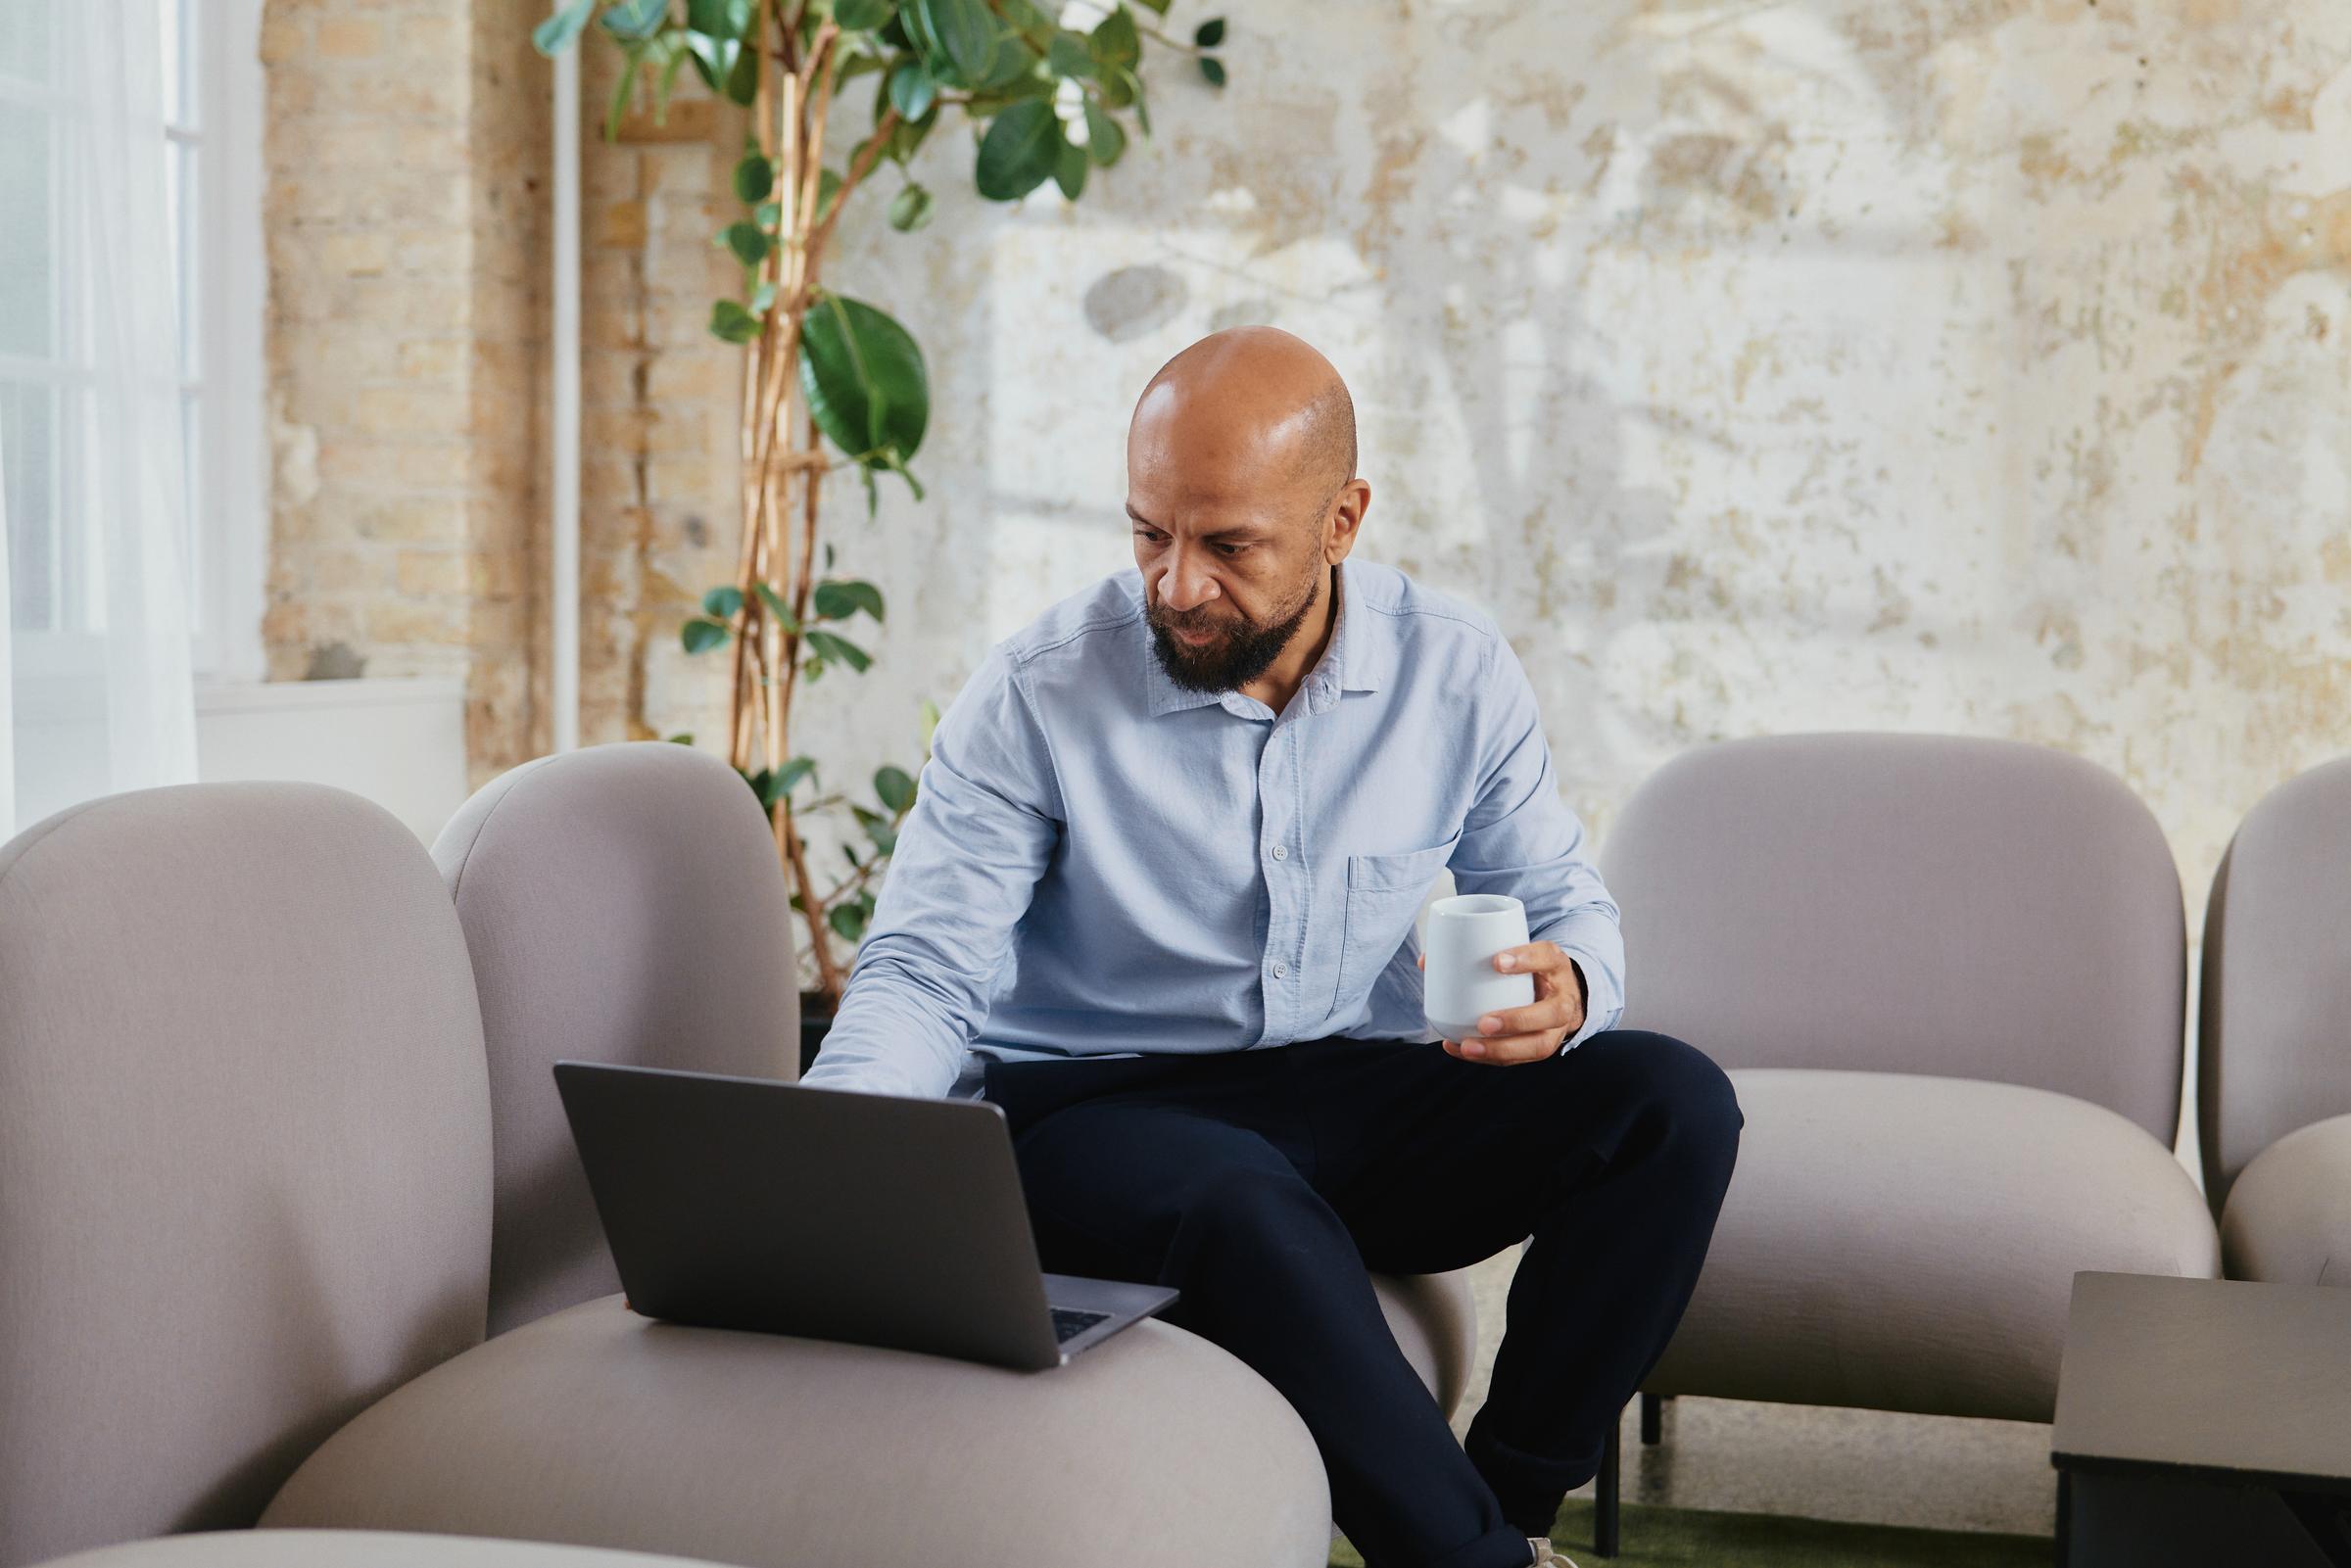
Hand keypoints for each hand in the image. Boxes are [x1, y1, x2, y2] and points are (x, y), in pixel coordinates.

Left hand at [1418, 943, 1586, 1064]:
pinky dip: (1490, 1057)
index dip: (1526, 959)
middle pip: (1551, 1013)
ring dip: (1502, 1050)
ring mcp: (1557, 1027)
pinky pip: (1520, 1058)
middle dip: (1517, 1021)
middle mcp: (1564, 997)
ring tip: (1468, 1047)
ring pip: (1538, 1045)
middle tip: (1484, 1023)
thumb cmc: (1528, 969)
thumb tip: (1425, 961)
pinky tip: (1461, 1050)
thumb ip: (1476, 953)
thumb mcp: (1517, 953)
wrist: (1560, 991)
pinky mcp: (1543, 1045)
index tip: (1497, 961)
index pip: (1547, 957)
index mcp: (1555, 965)